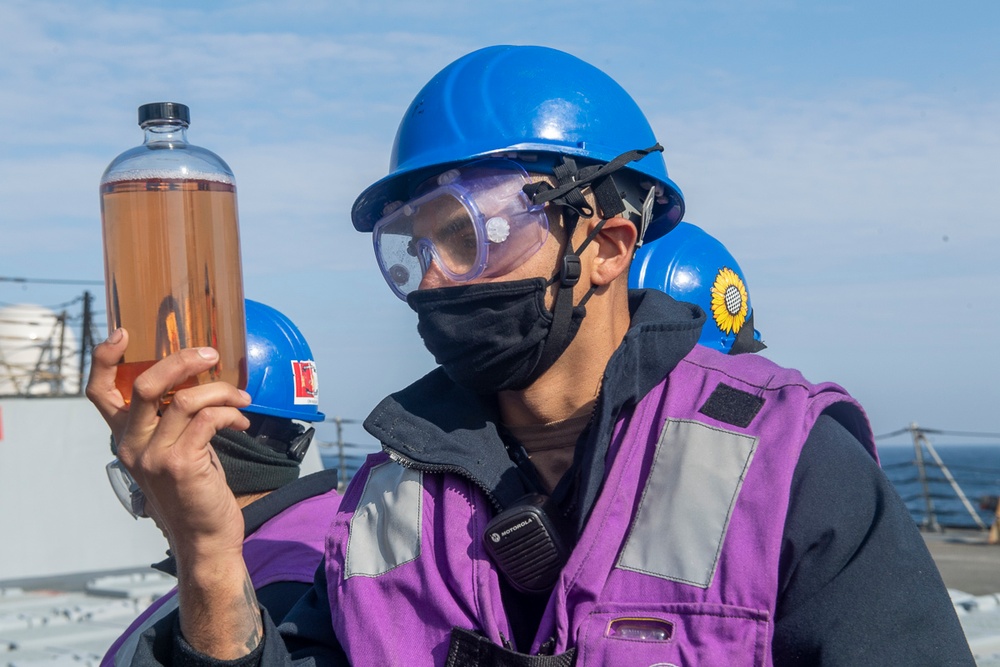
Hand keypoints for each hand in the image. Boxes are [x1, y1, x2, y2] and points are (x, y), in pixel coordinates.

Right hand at [86, 329, 262, 657]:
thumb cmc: (195, 491)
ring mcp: (154, 456)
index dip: (105, 358)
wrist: (205, 539)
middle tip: (211, 354)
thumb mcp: (175, 452)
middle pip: (144, 383)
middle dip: (181, 360)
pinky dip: (231, 413)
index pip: (99, 393)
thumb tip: (197, 378)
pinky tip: (243, 422)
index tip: (125, 333)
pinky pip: (208, 419)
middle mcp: (131, 445)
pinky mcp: (181, 465)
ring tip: (242, 399)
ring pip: (185, 399)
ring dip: (221, 390)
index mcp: (124, 438)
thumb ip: (172, 421)